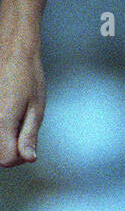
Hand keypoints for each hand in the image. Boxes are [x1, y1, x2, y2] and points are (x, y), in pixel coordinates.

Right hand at [0, 43, 44, 165]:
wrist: (11, 50)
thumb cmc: (27, 75)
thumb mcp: (36, 108)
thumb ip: (29, 136)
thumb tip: (28, 158)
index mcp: (2, 122)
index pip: (6, 160)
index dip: (20, 156)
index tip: (26, 143)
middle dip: (8, 149)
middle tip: (20, 128)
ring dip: (1, 138)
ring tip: (11, 117)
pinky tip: (4, 112)